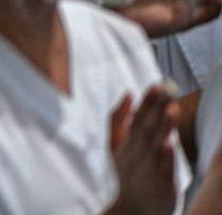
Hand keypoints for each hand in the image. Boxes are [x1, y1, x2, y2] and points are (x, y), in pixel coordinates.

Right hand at [106, 87, 178, 214]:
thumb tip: (128, 94)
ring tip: (171, 110)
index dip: (148, 102)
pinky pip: (162, 170)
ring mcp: (148, 169)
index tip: (157, 85)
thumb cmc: (125, 174)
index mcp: (129, 143)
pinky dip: (164, 158)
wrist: (128, 210)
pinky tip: (169, 144)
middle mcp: (138, 153)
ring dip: (162, 128)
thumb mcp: (116, 145)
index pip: (139, 117)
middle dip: (156, 109)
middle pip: (147, 127)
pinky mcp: (160, 186)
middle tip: (167, 90)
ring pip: (155, 146)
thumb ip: (119, 119)